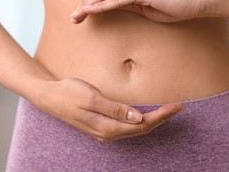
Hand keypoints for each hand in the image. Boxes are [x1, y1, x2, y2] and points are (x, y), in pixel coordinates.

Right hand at [37, 77, 182, 142]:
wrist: (50, 97)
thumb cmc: (69, 93)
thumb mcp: (91, 97)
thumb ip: (115, 109)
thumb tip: (138, 118)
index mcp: (107, 127)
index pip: (142, 125)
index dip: (161, 117)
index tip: (176, 106)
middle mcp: (108, 134)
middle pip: (141, 129)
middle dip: (161, 119)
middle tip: (177, 107)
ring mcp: (104, 132)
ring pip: (135, 130)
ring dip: (152, 121)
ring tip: (167, 111)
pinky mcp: (102, 127)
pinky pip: (126, 127)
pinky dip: (140, 121)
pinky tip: (145, 114)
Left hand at [70, 0, 209, 22]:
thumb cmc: (176, 3)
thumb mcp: (147, 5)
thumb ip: (130, 3)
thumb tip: (113, 7)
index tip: (81, 12)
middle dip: (84, 2)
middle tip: (73, 17)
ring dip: (89, 5)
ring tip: (77, 16)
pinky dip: (102, 5)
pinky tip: (90, 11)